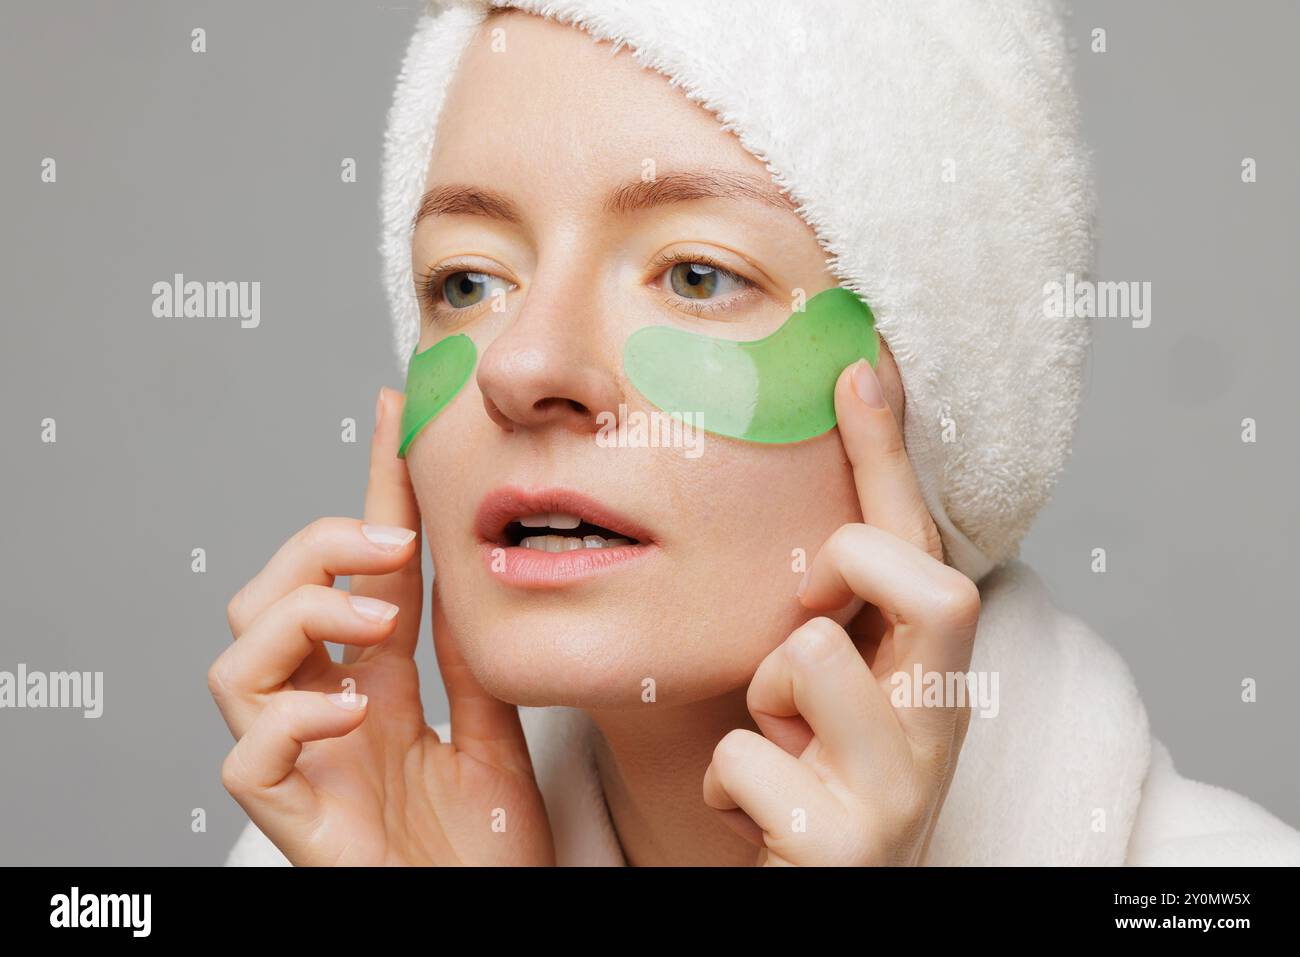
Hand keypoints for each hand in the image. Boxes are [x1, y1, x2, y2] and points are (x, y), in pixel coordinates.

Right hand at [209, 388, 553, 865]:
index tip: (395, 417)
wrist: (491, 923)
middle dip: (316, 549)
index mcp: (372, 687)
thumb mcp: (492, 733)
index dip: (370, 493)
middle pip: (266, 598)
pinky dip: (288, 719)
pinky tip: (346, 711)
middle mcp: (325, 713)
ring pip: (232, 662)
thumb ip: (468, 663)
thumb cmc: (486, 855)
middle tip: (390, 543)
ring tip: (374, 622)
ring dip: (300, 618)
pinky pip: (247, 758)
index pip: (359, 573)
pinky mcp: (296, 818)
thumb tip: (463, 571)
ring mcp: (304, 763)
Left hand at [702, 360, 979, 865]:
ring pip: (811, 659)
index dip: (890, 456)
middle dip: (859, 565)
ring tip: (771, 741)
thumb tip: (803, 535)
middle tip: (811, 610)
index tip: (857, 367)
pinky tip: (745, 807)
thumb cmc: (812, 789)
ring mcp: (896, 794)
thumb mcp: (825, 698)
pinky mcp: (840, 847)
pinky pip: (746, 760)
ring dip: (764, 695)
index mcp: (931, 679)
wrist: (815, 900)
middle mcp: (937, 731)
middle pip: (940, 588)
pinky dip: (724, 779)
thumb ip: (826, 622)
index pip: (922, 547)